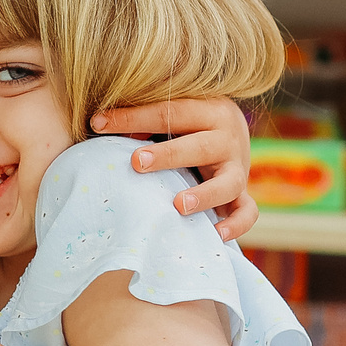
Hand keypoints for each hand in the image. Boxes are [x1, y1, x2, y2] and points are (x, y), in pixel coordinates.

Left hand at [91, 97, 259, 241]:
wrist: (236, 135)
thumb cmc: (190, 125)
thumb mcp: (174, 116)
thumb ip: (146, 122)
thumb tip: (103, 127)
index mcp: (209, 110)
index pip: (170, 112)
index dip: (133, 118)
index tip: (98, 124)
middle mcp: (228, 137)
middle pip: (200, 146)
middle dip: (168, 155)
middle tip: (137, 162)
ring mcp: (239, 168)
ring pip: (228, 183)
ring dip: (204, 195)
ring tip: (178, 206)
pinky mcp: (243, 194)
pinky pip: (247, 212)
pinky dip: (235, 225)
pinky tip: (215, 235)